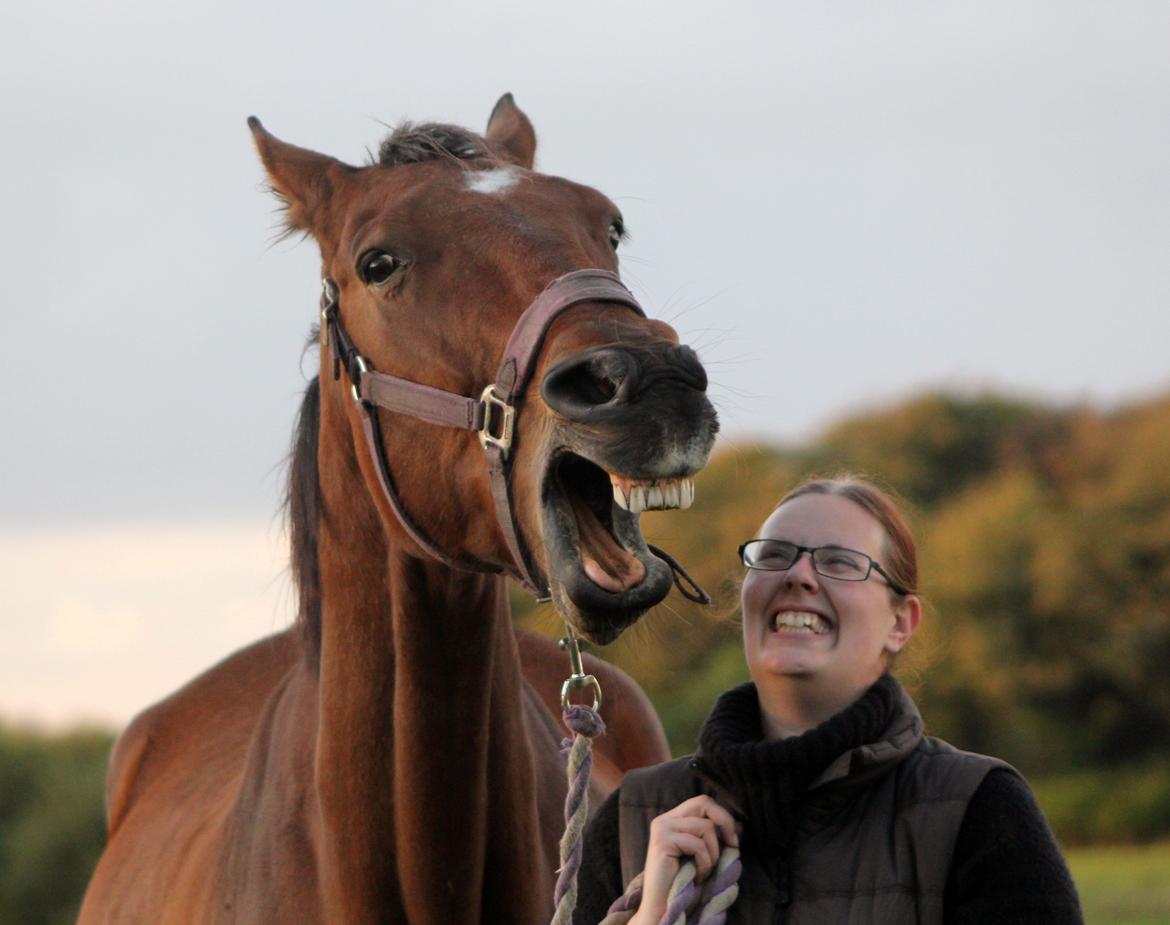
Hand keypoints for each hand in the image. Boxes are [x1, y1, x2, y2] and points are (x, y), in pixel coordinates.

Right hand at [628, 795, 738, 924]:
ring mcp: (661, 828)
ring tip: (704, 870)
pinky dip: (704, 863)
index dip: (722, 817)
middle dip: (724, 822)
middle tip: (732, 846)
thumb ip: (712, 836)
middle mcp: (664, 819)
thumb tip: (739, 826)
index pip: (702, 802)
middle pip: (703, 803)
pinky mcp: (662, 841)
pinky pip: (698, 845)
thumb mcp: (701, 854)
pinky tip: (697, 876)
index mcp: (672, 820)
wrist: (664, 908)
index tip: (733, 841)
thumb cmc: (684, 883)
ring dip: (713, 853)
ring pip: (705, 827)